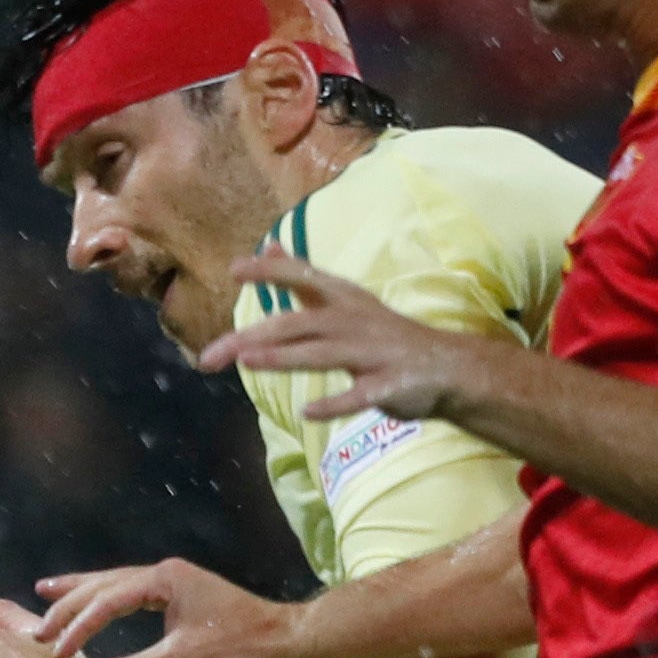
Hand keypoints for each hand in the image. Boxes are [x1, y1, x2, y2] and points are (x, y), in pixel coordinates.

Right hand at [30, 558, 305, 657]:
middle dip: (69, 605)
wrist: (285, 641)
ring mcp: (173, 583)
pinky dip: (106, 599)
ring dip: (81, 593)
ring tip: (47, 592)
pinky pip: (130, 594)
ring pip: (115, 584)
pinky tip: (97, 605)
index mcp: (165, 580)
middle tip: (38, 629)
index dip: (79, 625)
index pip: (108, 599)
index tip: (56, 651)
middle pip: (105, 584)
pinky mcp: (180, 595)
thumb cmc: (242, 647)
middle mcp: (165, 574)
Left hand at [200, 248, 493, 421]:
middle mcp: (353, 321)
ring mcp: (372, 353)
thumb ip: (303, 277)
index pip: (303, 278)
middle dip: (252, 337)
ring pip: (322, 354)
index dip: (271, 272)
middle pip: (297, 325)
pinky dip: (335, 404)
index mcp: (342, 299)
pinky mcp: (388, 386)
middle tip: (210, 356)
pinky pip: (359, 396)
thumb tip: (268, 246)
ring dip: (284, 358)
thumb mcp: (344, 299)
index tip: (235, 269)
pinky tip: (309, 412)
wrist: (447, 367)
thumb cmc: (384, 334)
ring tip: (249, 363)